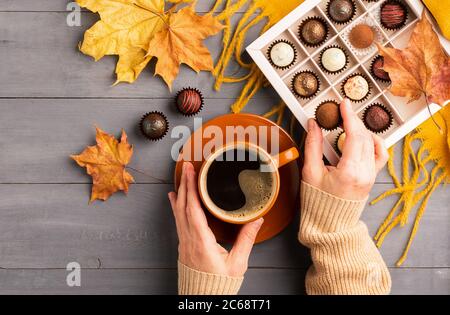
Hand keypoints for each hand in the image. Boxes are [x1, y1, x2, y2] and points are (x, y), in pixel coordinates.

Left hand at [168, 162, 263, 276]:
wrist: (202, 300)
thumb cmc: (218, 285)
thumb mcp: (237, 264)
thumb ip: (246, 240)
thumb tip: (256, 220)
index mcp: (201, 241)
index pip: (193, 208)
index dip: (192, 188)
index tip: (191, 173)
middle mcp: (189, 239)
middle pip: (183, 206)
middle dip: (185, 184)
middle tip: (186, 168)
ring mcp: (184, 243)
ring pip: (178, 213)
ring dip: (180, 194)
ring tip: (180, 179)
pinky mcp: (184, 246)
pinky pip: (178, 221)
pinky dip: (177, 207)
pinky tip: (175, 201)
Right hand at [303, 99, 388, 199]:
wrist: (329, 225)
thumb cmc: (318, 202)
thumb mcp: (311, 172)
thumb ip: (313, 145)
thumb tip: (313, 124)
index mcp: (350, 171)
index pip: (354, 136)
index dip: (349, 117)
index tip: (344, 104)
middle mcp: (365, 172)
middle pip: (364, 137)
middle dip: (353, 120)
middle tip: (342, 110)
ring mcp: (371, 175)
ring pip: (372, 143)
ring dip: (361, 130)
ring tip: (349, 123)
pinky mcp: (371, 177)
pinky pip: (379, 155)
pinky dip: (373, 143)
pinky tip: (363, 138)